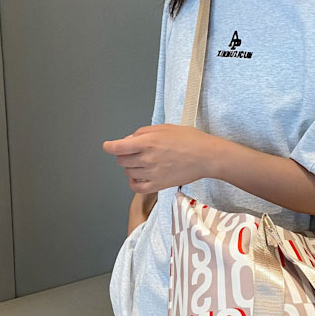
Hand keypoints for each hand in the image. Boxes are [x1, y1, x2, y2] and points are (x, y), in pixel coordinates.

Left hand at [103, 124, 218, 192]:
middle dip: (124, 155)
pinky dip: (133, 183)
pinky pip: (137, 187)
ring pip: (128, 173)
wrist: (206, 157)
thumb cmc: (190, 140)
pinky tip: (139, 177)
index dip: (109, 146)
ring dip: (131, 167)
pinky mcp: (158, 185)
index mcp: (147, 142)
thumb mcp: (165, 128)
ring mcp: (152, 173)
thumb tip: (129, 140)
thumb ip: (143, 132)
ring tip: (143, 163)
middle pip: (121, 161)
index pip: (118, 147)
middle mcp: (147, 158)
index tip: (108, 146)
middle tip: (134, 152)